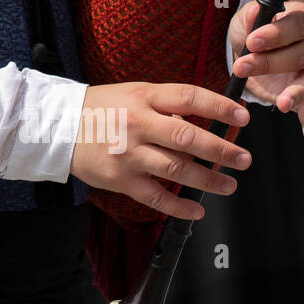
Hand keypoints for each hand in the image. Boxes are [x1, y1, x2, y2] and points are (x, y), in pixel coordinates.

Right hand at [70, 82, 251, 220]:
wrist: (59, 128)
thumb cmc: (104, 109)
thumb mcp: (135, 94)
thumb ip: (168, 106)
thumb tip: (206, 123)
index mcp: (145, 97)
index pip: (189, 97)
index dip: (219, 107)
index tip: (242, 116)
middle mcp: (138, 124)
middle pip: (187, 137)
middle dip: (221, 150)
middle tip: (243, 158)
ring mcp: (129, 154)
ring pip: (175, 169)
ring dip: (207, 180)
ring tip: (229, 185)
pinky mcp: (120, 179)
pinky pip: (154, 196)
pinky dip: (178, 206)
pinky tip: (196, 210)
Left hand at [228, 0, 303, 153]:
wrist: (254, 45)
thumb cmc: (254, 27)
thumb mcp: (246, 17)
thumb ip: (251, 16)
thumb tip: (255, 12)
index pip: (297, 24)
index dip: (276, 33)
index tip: (252, 40)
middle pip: (300, 54)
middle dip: (270, 62)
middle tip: (242, 66)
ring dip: (295, 93)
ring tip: (283, 103)